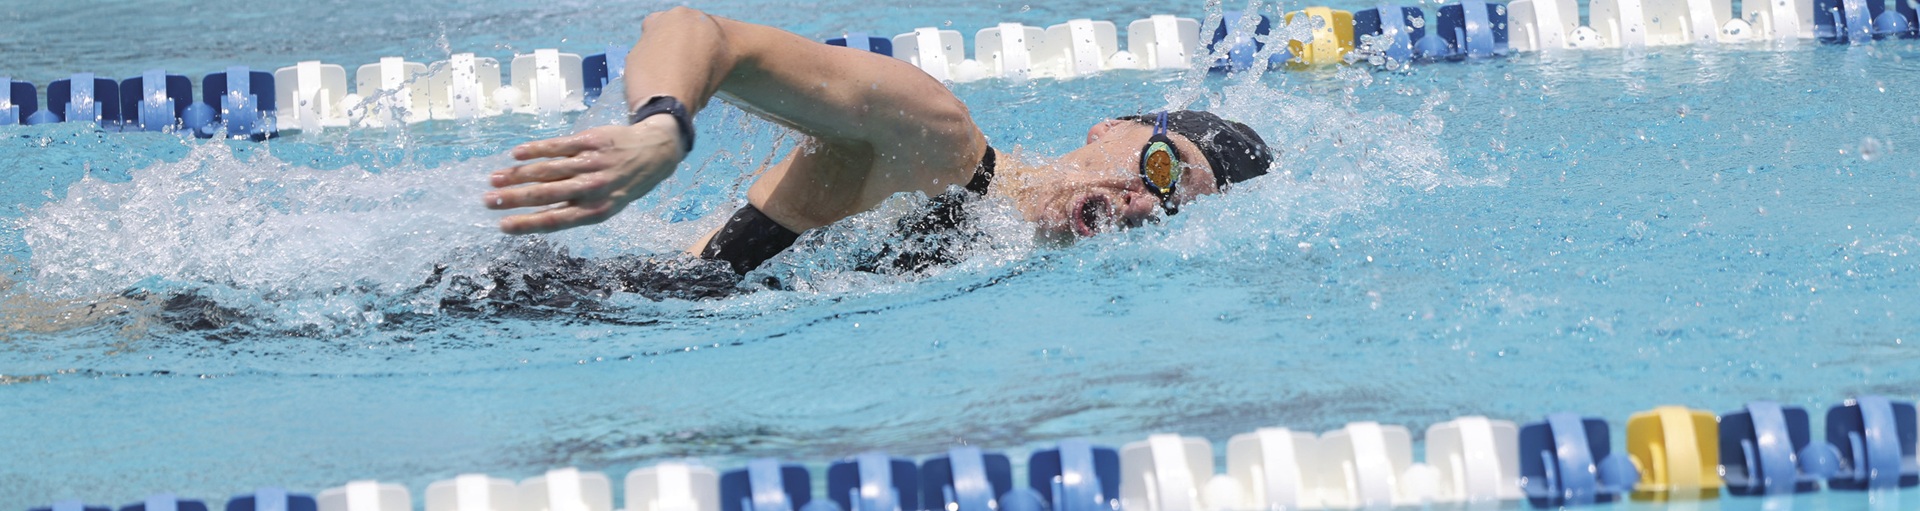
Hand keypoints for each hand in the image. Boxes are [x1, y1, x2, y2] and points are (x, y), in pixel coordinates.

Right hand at [485, 116, 686, 233]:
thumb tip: (530, 215)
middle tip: (488, 200)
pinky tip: (516, 155)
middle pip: (546, 195)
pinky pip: (557, 146)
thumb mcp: (605, 206)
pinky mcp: (590, 141)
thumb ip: (572, 210)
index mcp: (596, 211)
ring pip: (548, 170)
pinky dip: (535, 150)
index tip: (502, 225)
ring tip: (494, 179)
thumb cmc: (621, 185)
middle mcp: (594, 188)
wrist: (653, 153)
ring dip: (517, 175)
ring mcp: (591, 163)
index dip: (527, 224)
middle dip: (514, 199)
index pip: (555, 220)